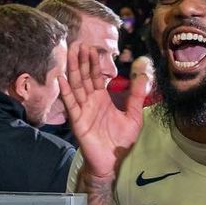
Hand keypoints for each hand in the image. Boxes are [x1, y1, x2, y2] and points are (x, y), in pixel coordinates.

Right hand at [59, 40, 147, 178]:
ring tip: (71, 53)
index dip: (93, 62)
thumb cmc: (121, 141)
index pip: (96, 77)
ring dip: (73, 70)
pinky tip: (62, 79)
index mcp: (102, 99)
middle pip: (84, 77)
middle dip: (81, 60)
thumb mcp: (133, 116)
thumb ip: (136, 96)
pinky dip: (66, 92)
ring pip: (77, 86)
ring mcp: (83, 110)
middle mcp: (90, 102)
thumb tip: (143, 75)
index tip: (91, 47)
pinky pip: (71, 104)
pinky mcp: (78, 121)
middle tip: (78, 43)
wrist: (112, 162)